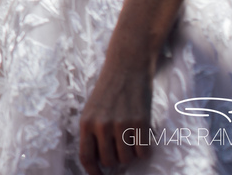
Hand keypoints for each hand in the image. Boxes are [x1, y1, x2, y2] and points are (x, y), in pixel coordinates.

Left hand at [79, 58, 152, 174]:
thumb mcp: (92, 110)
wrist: (126, 67)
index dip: (93, 172)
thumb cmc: (109, 90)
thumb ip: (93, 133)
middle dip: (116, 159)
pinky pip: (143, 152)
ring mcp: (121, 124)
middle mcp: (101, 125)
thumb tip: (98, 161)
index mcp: (86, 122)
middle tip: (120, 146)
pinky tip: (141, 136)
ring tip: (130, 136)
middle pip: (109, 161)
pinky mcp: (140, 123)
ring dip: (131, 154)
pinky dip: (144, 150)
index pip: (86, 157)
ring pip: (127, 159)